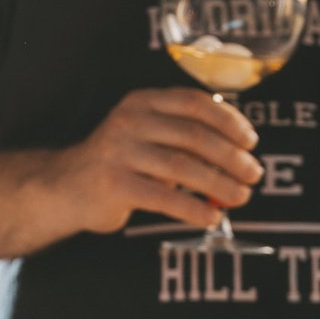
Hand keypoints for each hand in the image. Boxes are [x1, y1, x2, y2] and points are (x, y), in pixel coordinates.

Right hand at [48, 87, 261, 236]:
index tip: (250, 141)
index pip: (195, 103)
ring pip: (183, 167)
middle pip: (194, 135)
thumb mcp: (148, 136)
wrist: (66, 187)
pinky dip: (194, 209)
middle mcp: (130, 121)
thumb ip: (184, 136)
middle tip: (253, 174)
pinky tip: (211, 217)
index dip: (229, 121)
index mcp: (143, 102)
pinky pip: (164, 198)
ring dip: (220, 184)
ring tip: (241, 197)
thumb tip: (239, 152)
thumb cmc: (120, 162)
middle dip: (231, 157)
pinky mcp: (114, 185)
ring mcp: (119, 152)